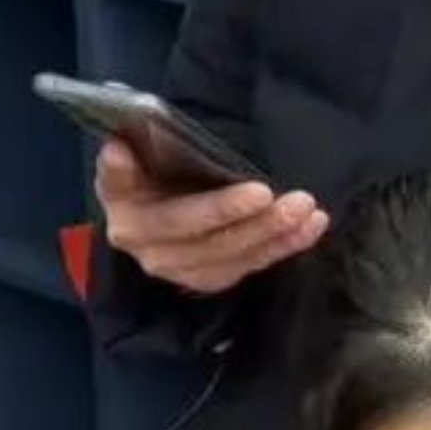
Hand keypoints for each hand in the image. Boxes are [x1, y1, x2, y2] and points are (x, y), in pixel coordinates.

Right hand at [97, 135, 327, 297]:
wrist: (136, 203)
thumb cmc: (136, 170)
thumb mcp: (123, 158)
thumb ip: (123, 160)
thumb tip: (118, 151)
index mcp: (129, 218)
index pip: (175, 218)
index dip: (218, 209)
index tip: (260, 191)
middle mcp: (152, 251)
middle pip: (211, 242)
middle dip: (259, 222)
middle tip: (298, 200)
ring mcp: (180, 270)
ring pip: (234, 257)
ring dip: (277, 235)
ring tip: (308, 210)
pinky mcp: (207, 278)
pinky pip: (250, 265)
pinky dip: (284, 246)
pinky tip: (311, 227)